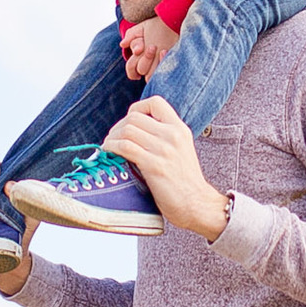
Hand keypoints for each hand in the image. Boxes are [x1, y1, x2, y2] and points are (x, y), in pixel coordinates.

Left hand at [104, 97, 229, 240]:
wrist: (197, 204)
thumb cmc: (184, 182)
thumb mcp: (180, 150)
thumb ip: (163, 137)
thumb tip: (133, 131)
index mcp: (179, 129)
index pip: (155, 102)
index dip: (136, 108)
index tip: (128, 122)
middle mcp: (172, 135)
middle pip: (134, 117)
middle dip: (118, 127)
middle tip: (113, 139)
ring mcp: (164, 150)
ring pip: (127, 130)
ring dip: (111, 138)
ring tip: (108, 147)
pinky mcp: (154, 165)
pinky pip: (125, 147)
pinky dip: (111, 148)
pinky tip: (109, 154)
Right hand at [122, 17, 179, 80]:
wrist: (171, 24)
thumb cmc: (154, 27)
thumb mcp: (141, 28)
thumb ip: (131, 35)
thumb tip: (122, 44)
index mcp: (138, 58)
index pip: (131, 68)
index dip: (133, 62)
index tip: (139, 49)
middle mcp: (148, 65)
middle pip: (141, 70)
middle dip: (146, 58)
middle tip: (153, 46)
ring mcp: (158, 66)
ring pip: (150, 76)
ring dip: (155, 63)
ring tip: (160, 49)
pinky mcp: (168, 65)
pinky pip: (163, 73)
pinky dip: (164, 62)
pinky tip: (166, 51)